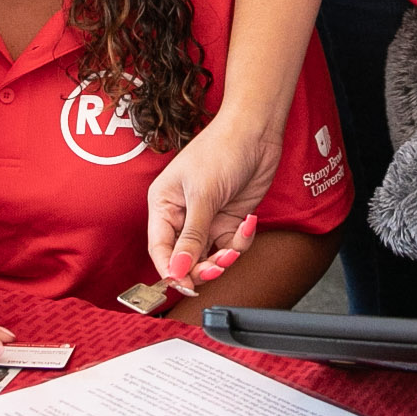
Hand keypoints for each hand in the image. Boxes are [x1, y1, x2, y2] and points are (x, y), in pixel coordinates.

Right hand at [146, 114, 278, 285]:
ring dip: (223, 258)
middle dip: (200, 267)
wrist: (256, 131)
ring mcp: (207, 218)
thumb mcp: (203, 196)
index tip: (183, 284)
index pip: (159, 247)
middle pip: (184, 257)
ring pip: (209, 256)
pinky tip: (249, 222)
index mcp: (163, 204)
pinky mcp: (229, 219)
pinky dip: (241, 241)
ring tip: (233, 249)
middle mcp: (182, 214)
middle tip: (216, 268)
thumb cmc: (221, 150)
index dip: (169, 269)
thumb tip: (176, 271)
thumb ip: (191, 237)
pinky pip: (231, 245)